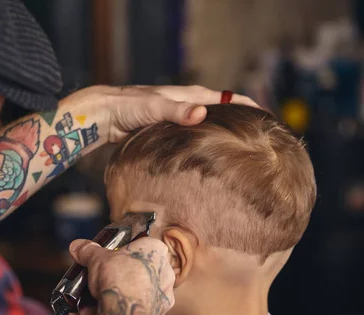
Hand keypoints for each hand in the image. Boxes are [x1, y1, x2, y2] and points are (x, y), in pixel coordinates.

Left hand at [62, 85, 259, 143]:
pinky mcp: (168, 132)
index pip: (228, 99)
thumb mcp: (155, 107)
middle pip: (222, 113)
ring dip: (222, 136)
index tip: (268, 120)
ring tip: (239, 153)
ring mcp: (179, 119)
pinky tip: (208, 159)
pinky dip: (203, 144)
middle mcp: (188, 105)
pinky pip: (192, 138)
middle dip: (240, 123)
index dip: (249, 107)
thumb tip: (203, 114)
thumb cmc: (129, 106)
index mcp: (191, 95)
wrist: (106, 115)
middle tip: (259, 142)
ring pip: (207, 127)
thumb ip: (177, 111)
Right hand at [69, 237, 175, 314]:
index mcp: (155, 249)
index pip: (137, 245)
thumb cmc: (118, 278)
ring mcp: (162, 293)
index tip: (104, 259)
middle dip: (113, 277)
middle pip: (134, 270)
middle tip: (96, 279)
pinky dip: (116, 310)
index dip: (118, 252)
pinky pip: (133, 308)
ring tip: (88, 301)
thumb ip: (88, 251)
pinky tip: (93, 314)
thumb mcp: (96, 258)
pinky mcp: (157, 314)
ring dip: (112, 295)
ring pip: (133, 291)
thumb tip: (78, 246)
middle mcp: (164, 270)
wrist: (125, 312)